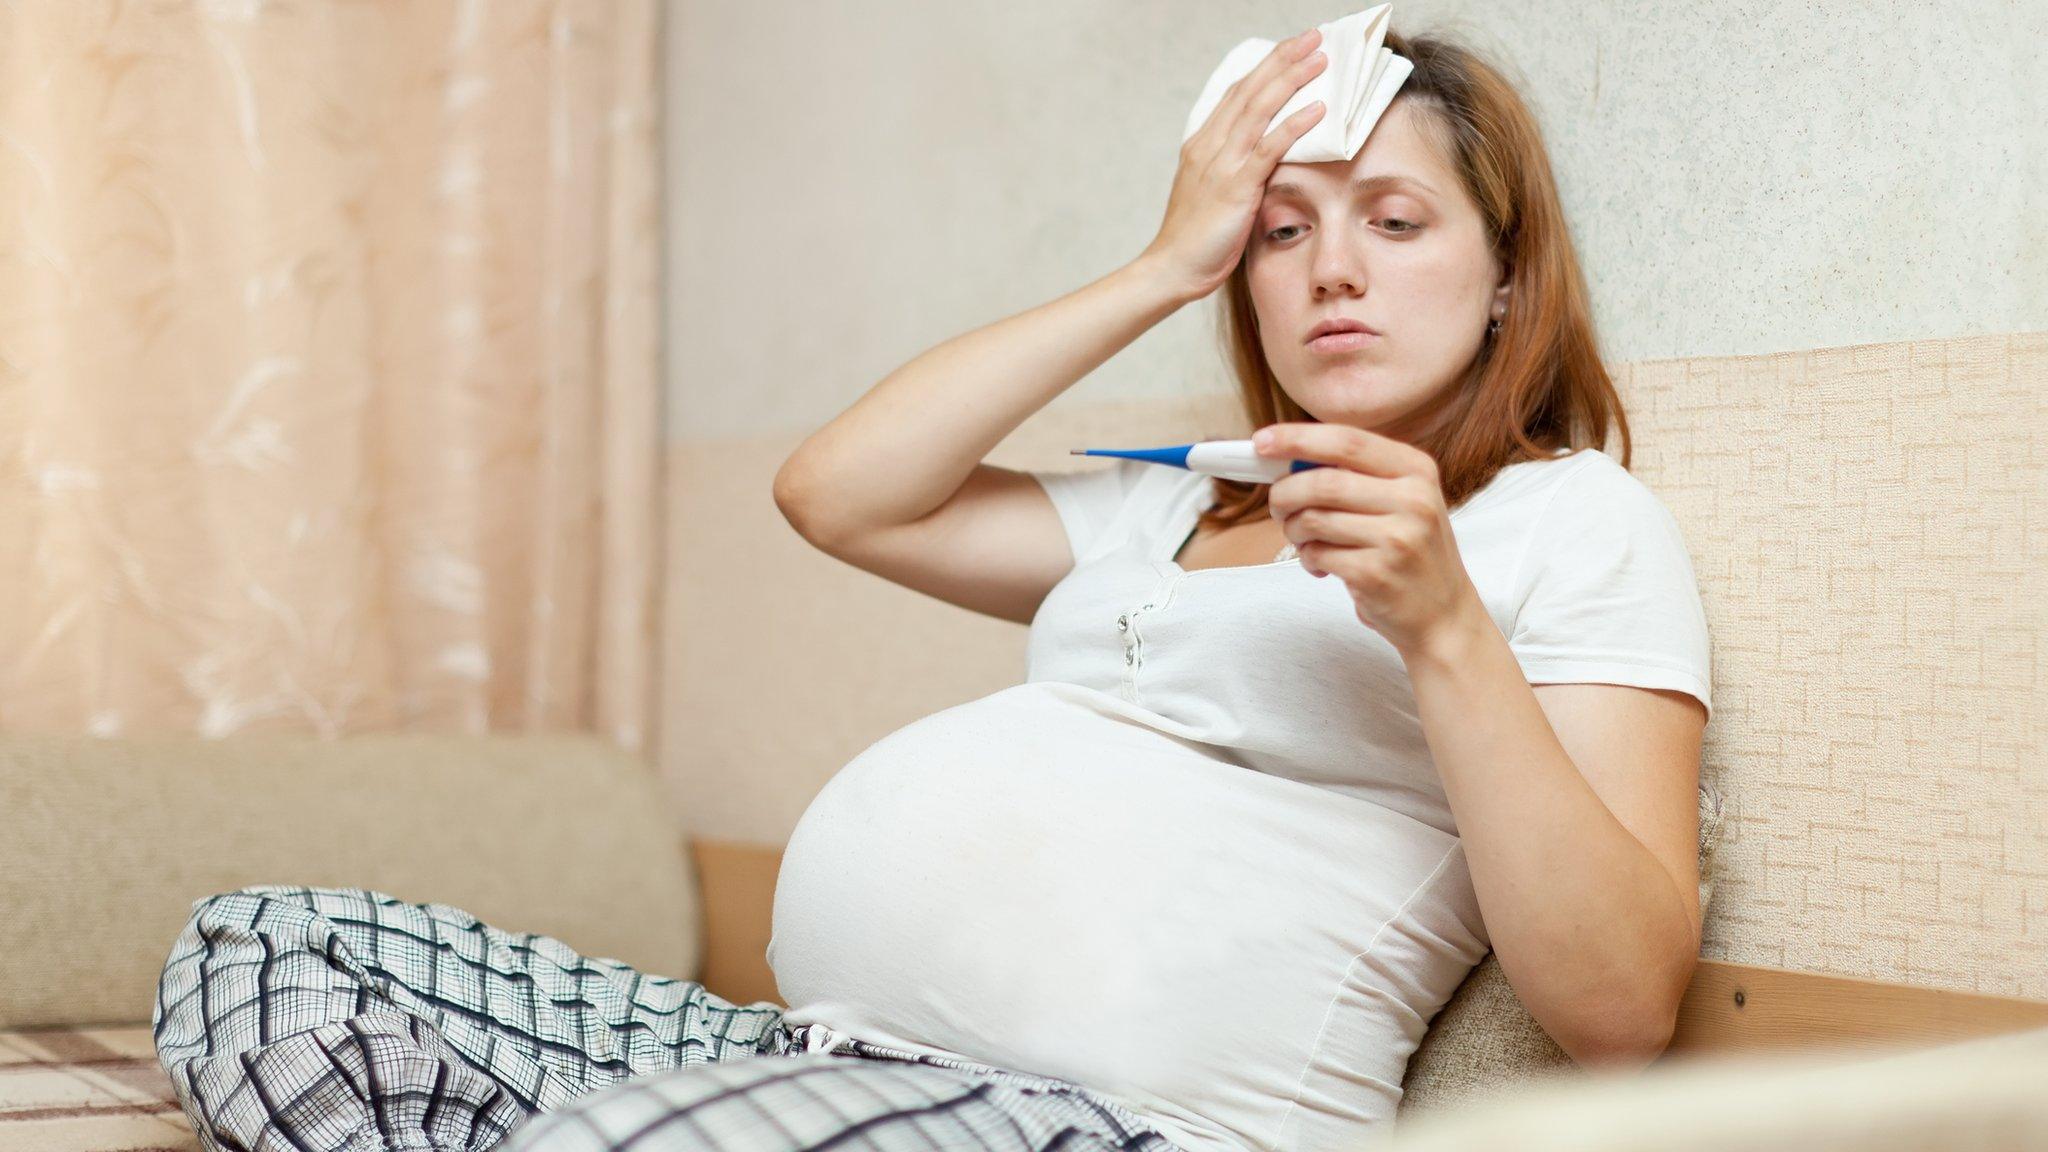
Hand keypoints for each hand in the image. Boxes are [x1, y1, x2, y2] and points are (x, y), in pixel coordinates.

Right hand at [1139, 29, 1328, 301]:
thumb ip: (1235, 169)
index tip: (1291, 49)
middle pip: (1250, 90)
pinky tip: (1318, 109)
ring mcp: (1221, 164)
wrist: (1171, 269)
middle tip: (1313, 37)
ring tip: (1320, 60)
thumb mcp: (1212, 193)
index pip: (1237, 93)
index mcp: (1202, 144)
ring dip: (1291, 80)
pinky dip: (1294, 125)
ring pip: (1259, 109)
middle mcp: (1210, 146)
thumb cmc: (1194, 239)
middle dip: (1282, 59)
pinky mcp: (1235, 187)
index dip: (1265, 68)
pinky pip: (1269, 148)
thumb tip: (1267, 157)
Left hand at [1254, 422, 1486, 657]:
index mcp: (1416, 470)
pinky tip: (1321, 566)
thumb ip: (1356, 475)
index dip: (1298, 438)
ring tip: (1304, 541)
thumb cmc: (1412, 553)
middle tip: (1278, 506)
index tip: (1262, 442)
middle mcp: (1413, 499)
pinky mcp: (1377, 574)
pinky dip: (1307, 559)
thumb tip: (1288, 458)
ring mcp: (1397, 538)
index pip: (1347, 441)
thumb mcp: (1402, 501)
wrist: (1445, 616)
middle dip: (1286, 493)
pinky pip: (1317, 554)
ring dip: (1294, 530)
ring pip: (1314, 519)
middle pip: (1323, 481)